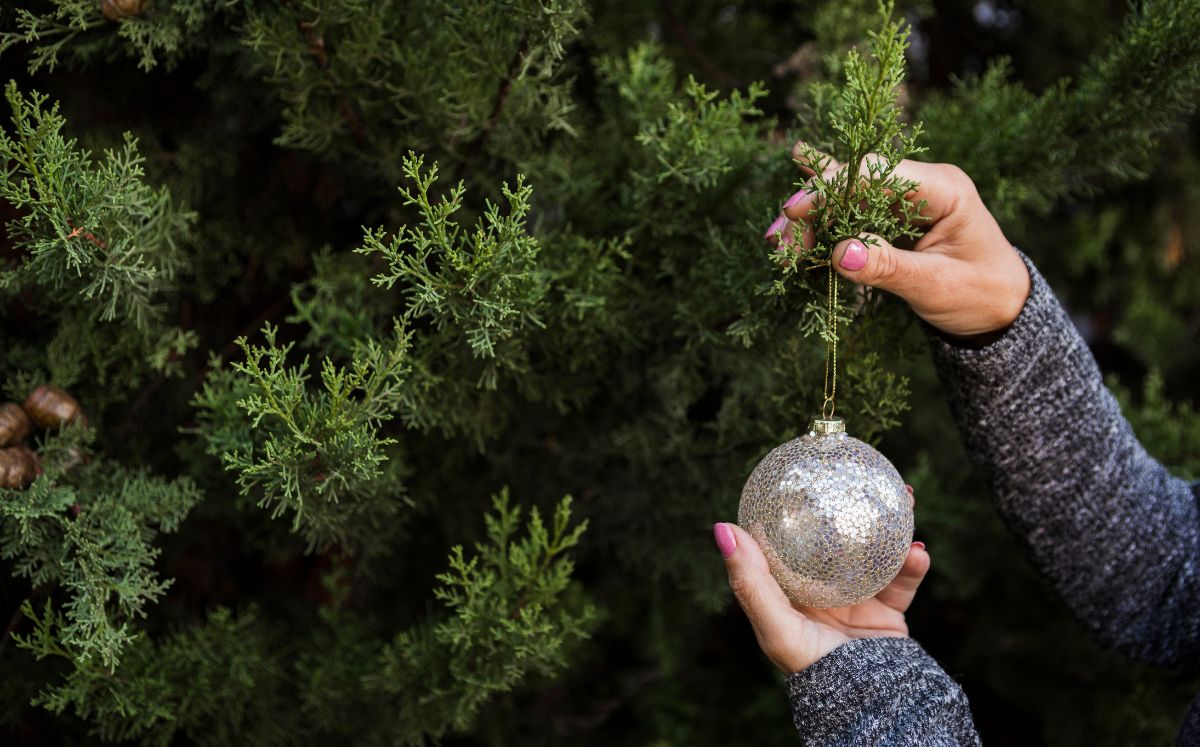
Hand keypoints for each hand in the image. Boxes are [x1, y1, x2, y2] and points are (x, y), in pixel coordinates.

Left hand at [714, 488, 928, 672]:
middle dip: (846, 508)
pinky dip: (911, 564)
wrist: (869, 704)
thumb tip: (721, 527)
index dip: (786, 512)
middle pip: (833, 539)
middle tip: (856, 476)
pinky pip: (902, 579)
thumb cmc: (812, 668)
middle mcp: (821, 592)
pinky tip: (917, 550)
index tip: (794, 478)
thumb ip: (750, 580)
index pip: (783, 544)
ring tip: (906, 498)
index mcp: (789, 593)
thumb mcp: (775, 624)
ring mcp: (857, 599)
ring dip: (890, 525)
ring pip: (873, 551)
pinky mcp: (889, 612)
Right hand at [767, 142, 1030, 339]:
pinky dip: (824, 230)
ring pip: (846, 199)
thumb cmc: (981, 295)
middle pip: (853, 183)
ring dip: (811, 221)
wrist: (1002, 312)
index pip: (875, 174)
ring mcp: (905, 201)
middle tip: (778, 241)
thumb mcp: (936, 286)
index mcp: (942, 189)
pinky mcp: (893, 221)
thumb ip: (889, 268)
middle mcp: (921, 185)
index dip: (830, 188)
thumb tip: (841, 254)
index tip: (795, 211)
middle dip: (812, 207)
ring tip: (779, 247)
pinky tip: (796, 237)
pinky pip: (851, 217)